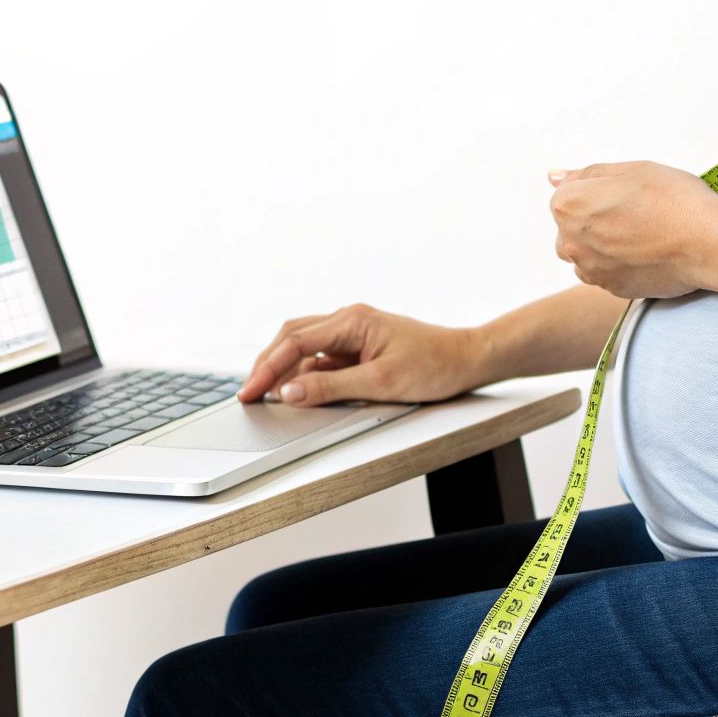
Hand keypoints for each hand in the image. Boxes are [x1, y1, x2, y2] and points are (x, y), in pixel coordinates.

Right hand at [237, 304, 488, 407]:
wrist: (467, 360)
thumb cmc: (434, 366)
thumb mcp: (380, 383)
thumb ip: (332, 388)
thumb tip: (290, 392)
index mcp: (352, 321)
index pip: (295, 342)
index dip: (268, 368)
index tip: (251, 392)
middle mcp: (348, 321)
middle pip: (292, 337)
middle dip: (268, 364)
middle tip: (250, 394)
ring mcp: (353, 334)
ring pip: (305, 347)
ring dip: (285, 370)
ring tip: (267, 396)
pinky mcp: (360, 348)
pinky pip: (323, 359)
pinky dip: (306, 375)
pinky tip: (300, 393)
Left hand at [547, 160, 717, 298]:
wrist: (707, 242)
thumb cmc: (674, 200)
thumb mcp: (630, 170)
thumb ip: (586, 175)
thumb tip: (554, 177)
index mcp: (569, 206)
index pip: (565, 196)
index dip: (596, 193)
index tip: (623, 195)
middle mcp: (571, 242)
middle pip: (571, 228)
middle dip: (593, 220)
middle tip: (634, 214)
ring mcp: (591, 270)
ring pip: (586, 253)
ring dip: (602, 244)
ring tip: (640, 235)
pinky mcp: (612, 289)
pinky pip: (605, 273)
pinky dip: (618, 264)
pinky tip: (645, 253)